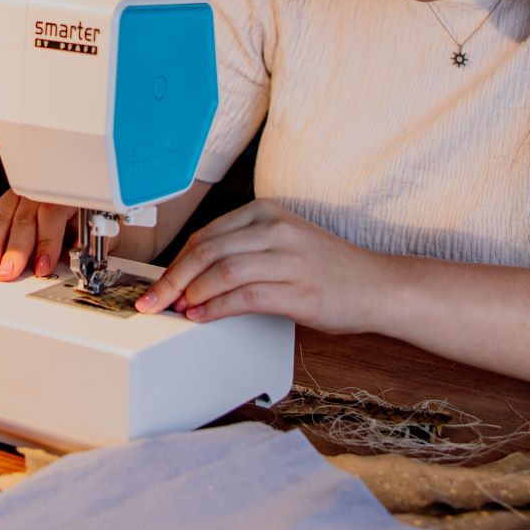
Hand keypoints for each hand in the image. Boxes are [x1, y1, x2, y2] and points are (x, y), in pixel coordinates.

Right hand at [0, 190, 76, 282]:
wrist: (71, 182)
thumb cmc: (79, 204)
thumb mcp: (89, 218)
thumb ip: (80, 237)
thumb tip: (74, 257)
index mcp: (60, 196)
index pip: (51, 216)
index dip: (46, 244)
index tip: (42, 266)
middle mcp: (35, 195)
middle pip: (23, 221)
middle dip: (14, 250)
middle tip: (7, 271)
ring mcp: (16, 199)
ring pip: (1, 221)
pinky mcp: (1, 205)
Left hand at [135, 199, 389, 333]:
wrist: (377, 285)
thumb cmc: (327, 268)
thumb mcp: (283, 242)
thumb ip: (241, 251)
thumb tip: (191, 277)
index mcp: (267, 212)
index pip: (206, 235)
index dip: (175, 262)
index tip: (158, 283)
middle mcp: (276, 229)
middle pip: (207, 251)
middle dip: (172, 279)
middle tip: (152, 301)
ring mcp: (288, 258)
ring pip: (222, 271)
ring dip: (191, 294)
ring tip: (176, 310)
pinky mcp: (298, 289)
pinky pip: (245, 297)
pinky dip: (217, 308)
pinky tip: (202, 317)